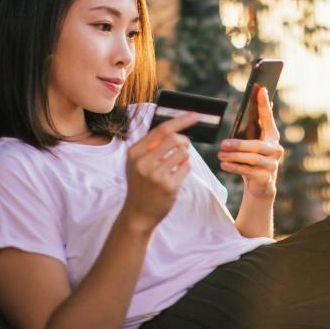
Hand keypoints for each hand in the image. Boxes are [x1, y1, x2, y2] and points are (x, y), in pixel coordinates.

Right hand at [121, 112, 199, 231]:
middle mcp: (143, 162)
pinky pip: (186, 167)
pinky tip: (176, 176)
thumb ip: (151, 146)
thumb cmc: (141, 184)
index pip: (161, 129)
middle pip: (175, 139)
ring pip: (183, 153)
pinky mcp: (168, 186)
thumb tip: (176, 127)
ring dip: (185, 156)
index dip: (181, 120)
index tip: (195, 115)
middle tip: (184, 147)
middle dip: (184, 141)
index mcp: (134, 153)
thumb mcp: (137, 163)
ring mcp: (156, 175)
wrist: (138, 213)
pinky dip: (185, 168)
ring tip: (176, 165)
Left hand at [218, 87, 283, 198]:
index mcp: (272, 136)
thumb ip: (251, 129)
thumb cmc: (252, 159)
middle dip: (238, 145)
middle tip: (222, 144)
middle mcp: (275, 149)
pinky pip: (248, 171)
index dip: (264, 104)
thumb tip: (247, 109)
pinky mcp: (266, 177)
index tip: (261, 89)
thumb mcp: (251, 143)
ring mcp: (272, 164)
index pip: (268, 118)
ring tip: (220, 155)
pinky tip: (224, 165)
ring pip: (252, 158)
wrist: (260, 186)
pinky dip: (234, 167)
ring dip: (234, 157)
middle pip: (256, 145)